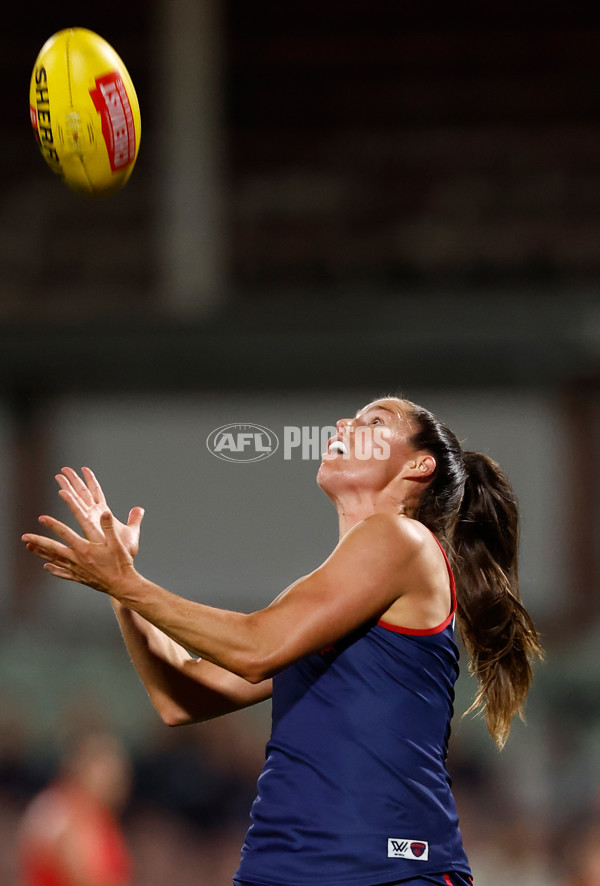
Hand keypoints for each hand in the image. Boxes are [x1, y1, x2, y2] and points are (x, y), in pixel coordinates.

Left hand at [21, 467, 143, 593]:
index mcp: (85, 548)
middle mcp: (77, 559)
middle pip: (53, 548)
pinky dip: (54, 569)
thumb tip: (104, 512)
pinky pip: (63, 573)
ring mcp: (77, 569)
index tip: (42, 518)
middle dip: (38, 541)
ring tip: (30, 548)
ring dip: (41, 553)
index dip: (53, 524)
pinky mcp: (80, 577)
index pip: (65, 533)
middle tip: (25, 537)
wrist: (122, 584)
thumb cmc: (120, 564)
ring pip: (55, 560)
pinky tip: (47, 567)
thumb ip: (109, 527)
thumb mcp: (117, 543)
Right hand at [56, 467, 143, 557]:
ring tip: (59, 475)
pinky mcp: (88, 526)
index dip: (90, 480)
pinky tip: (63, 492)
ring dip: (68, 486)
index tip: (84, 468)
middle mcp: (94, 515)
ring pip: (77, 498)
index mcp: (103, 514)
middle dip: (73, 480)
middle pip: (82, 492)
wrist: (121, 565)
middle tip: (63, 468)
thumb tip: (139, 509)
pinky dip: (71, 500)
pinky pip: (78, 510)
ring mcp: (90, 520)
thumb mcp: (132, 532)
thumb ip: (134, 518)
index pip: (96, 492)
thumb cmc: (124, 552)